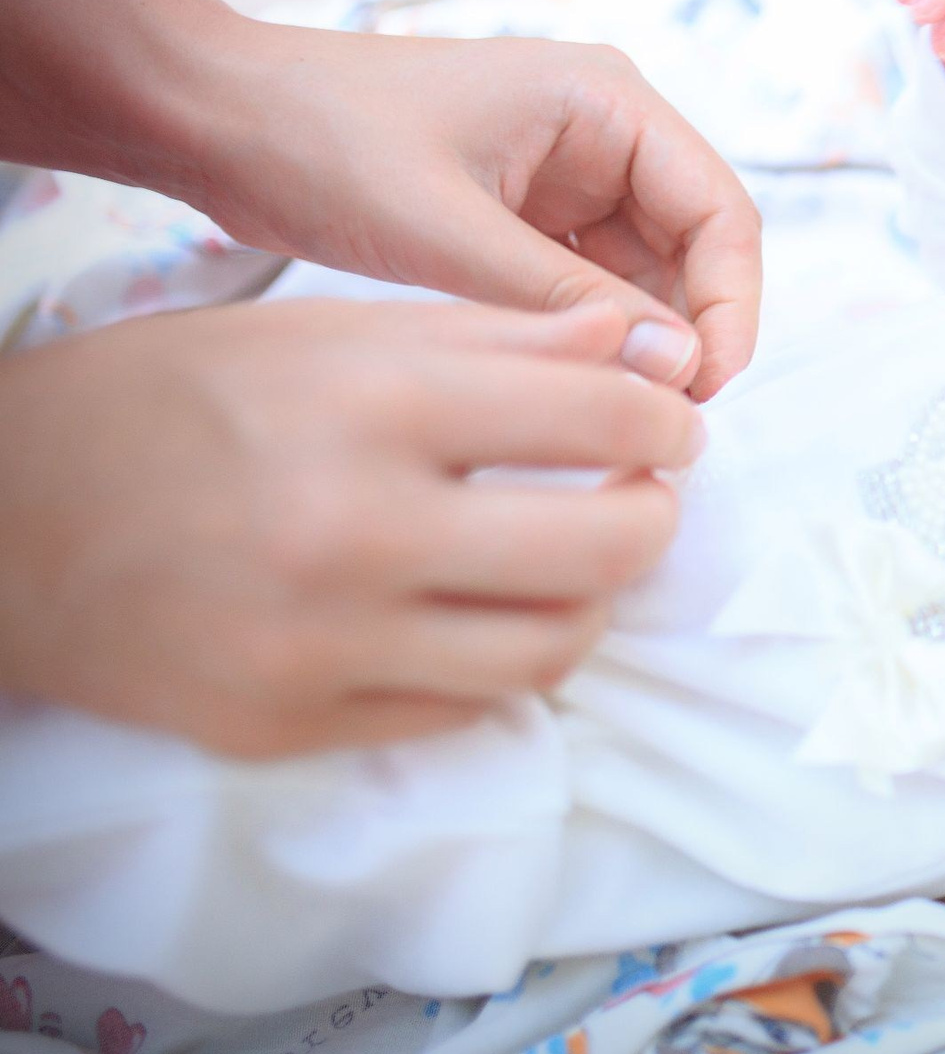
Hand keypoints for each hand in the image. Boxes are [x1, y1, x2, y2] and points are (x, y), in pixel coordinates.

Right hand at [0, 301, 701, 758]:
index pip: (600, 422)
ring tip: (573, 561)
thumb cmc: (165, 400)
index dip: (665, 424)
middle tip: (645, 496)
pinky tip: (485, 613)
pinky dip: (499, 662)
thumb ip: (490, 334)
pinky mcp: (291, 725)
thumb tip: (635, 337)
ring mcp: (323, 645)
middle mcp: (356, 531)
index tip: (670, 428)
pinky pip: (460, 712)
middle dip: (654, 518)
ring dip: (591, 603)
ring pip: (550, 650)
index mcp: (372, 406)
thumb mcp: (320, 329)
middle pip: (605, 550)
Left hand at [191, 24, 761, 399]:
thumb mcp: (449, 230)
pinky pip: (591, 285)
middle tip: (665, 421)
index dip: (732, 304)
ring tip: (618, 415)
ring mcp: (568, 176)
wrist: (217, 120)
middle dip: (690, 332)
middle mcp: (605, 133)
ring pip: (647, 276)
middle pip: (696, 247)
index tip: (709, 387)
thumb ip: (567, 299)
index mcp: (607, 101)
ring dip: (643, 342)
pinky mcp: (527, 216)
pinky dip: (592, 336)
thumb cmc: (322, 141)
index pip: (721, 210)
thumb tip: (678, 368)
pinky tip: (574, 389)